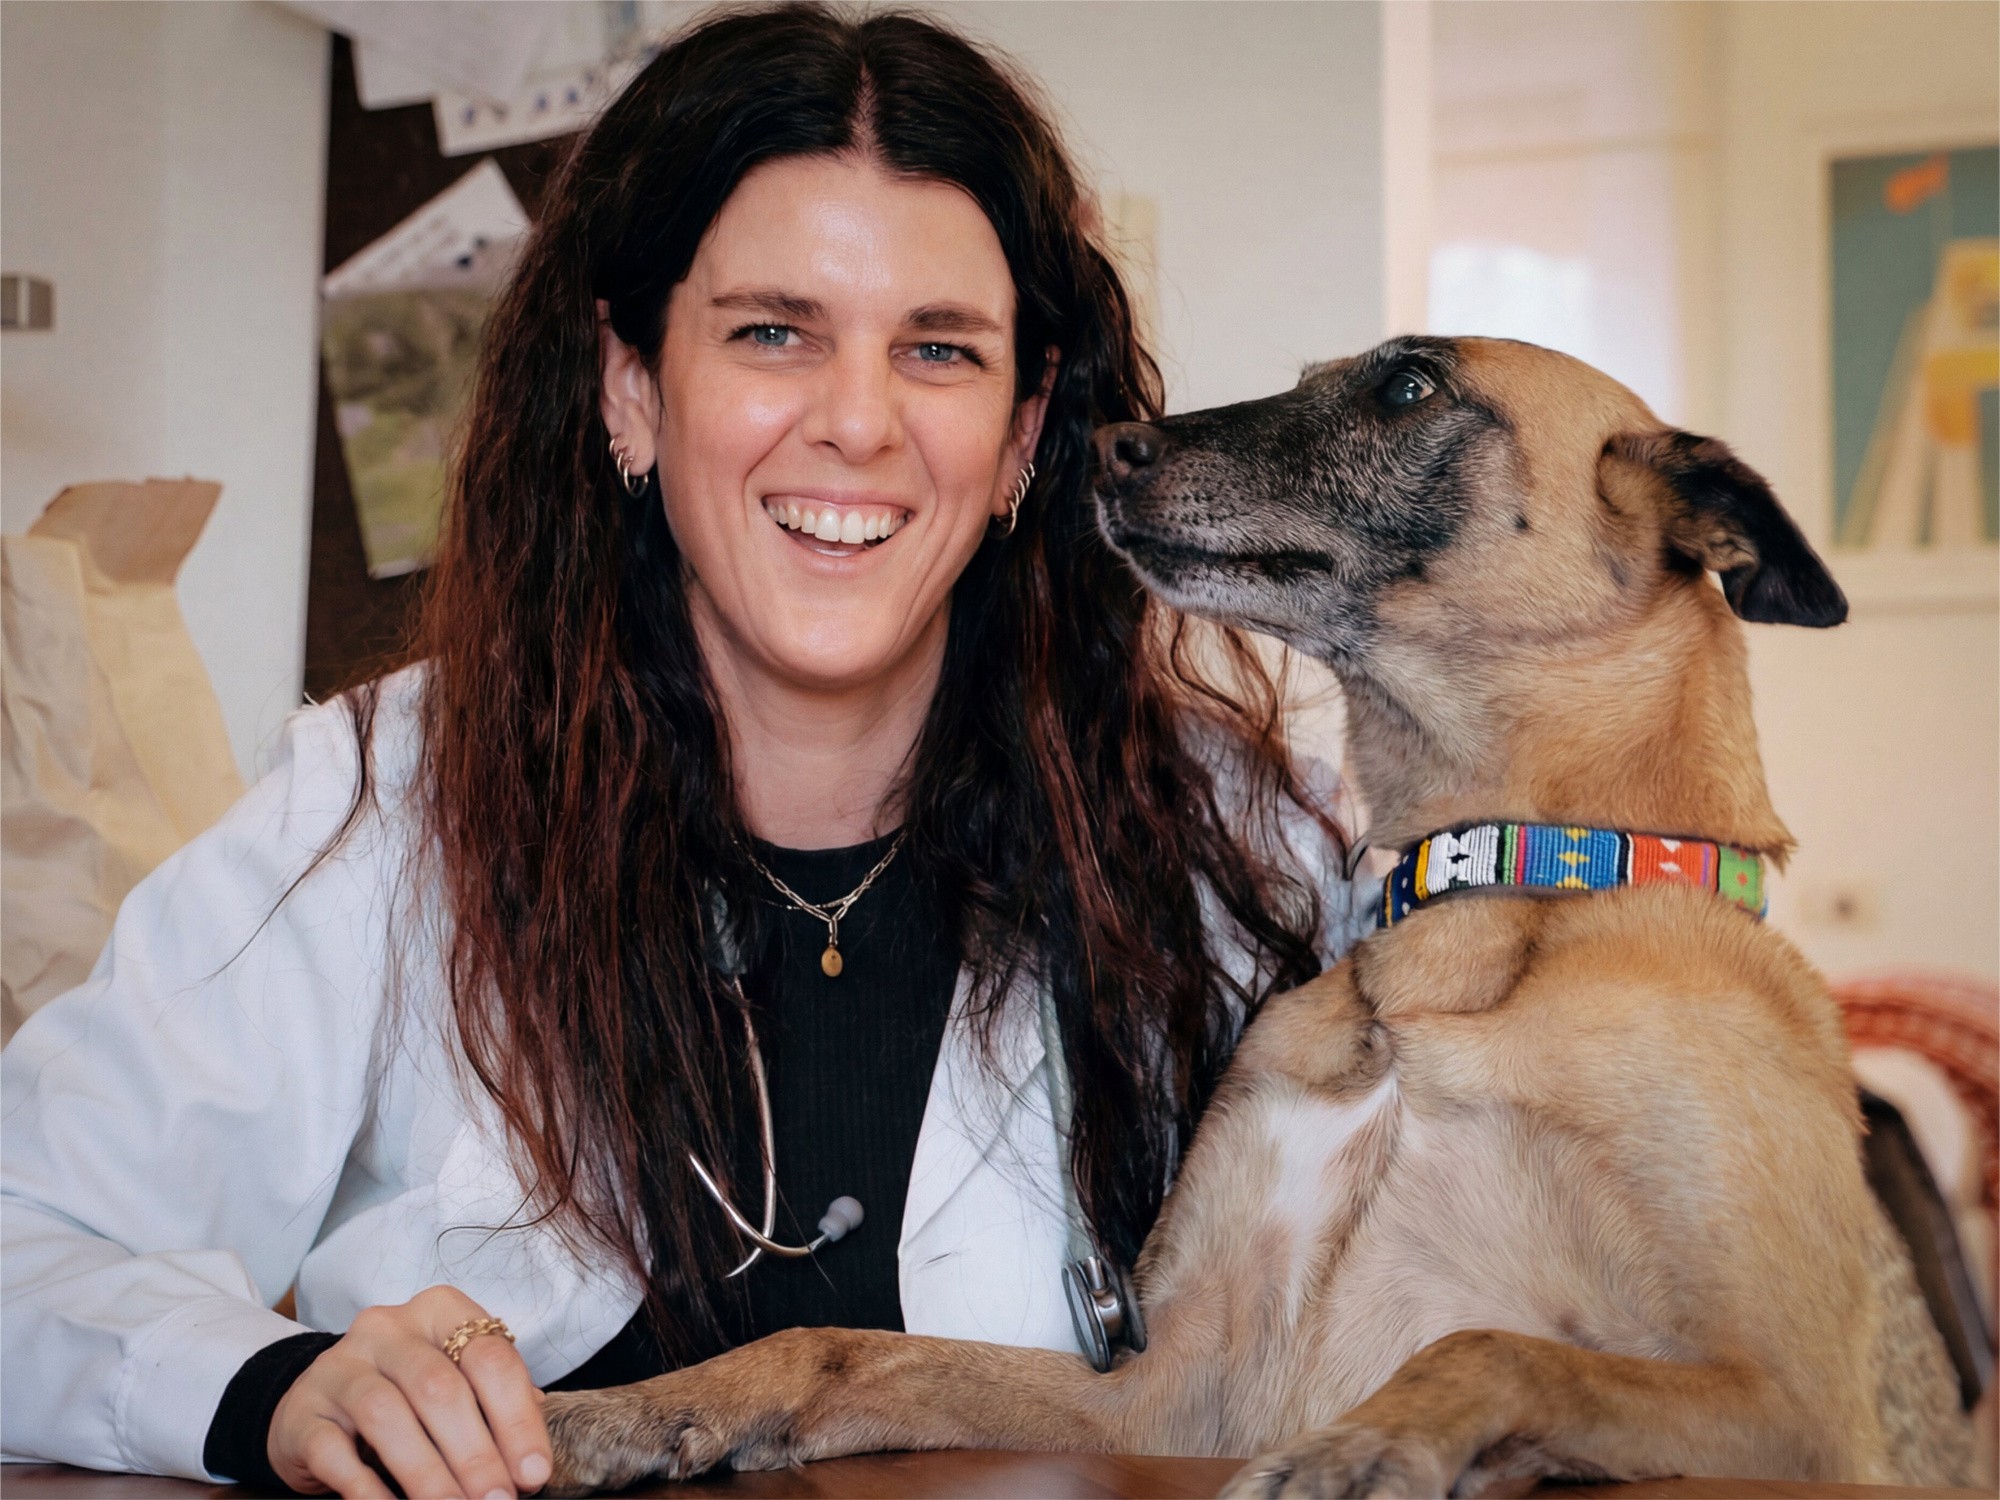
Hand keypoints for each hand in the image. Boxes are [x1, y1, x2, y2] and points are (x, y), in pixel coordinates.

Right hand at [269, 1285, 551, 1497]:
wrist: (319, 1402)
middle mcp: (387, 1329)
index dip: (517, 1419)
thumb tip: (533, 1461)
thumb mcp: (455, 1381)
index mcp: (439, 1311)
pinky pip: (334, 1451)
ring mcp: (339, 1366)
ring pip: (387, 1415)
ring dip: (428, 1473)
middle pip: (440, 1387)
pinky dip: (368, 1489)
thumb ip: (495, 1405)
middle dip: (476, 1454)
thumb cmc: (406, 1393)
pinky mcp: (303, 1411)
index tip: (533, 1472)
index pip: (490, 1357)